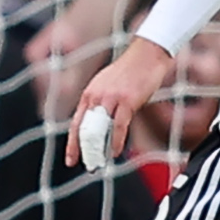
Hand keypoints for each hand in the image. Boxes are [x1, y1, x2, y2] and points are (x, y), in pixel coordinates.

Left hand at [68, 35, 173, 168]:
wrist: (147, 54)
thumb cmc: (131, 70)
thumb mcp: (109, 86)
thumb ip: (103, 103)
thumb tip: (102, 124)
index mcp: (90, 93)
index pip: (76, 123)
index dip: (72, 144)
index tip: (71, 160)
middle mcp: (96, 96)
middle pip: (85, 130)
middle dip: (85, 151)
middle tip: (88, 166)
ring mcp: (111, 98)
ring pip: (99, 130)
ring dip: (99, 150)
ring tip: (100, 163)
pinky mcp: (127, 100)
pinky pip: (118, 126)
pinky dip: (115, 141)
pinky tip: (115, 152)